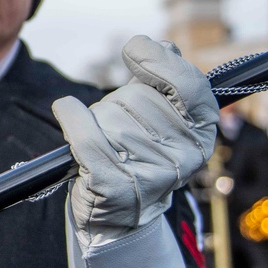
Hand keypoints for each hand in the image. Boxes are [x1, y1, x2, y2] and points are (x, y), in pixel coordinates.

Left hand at [53, 36, 217, 246]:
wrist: (115, 220)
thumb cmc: (135, 160)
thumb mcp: (160, 123)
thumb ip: (164, 85)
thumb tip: (165, 47)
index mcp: (200, 135)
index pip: (189, 86)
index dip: (160, 61)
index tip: (134, 48)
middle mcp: (182, 157)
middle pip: (137, 97)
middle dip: (118, 103)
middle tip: (117, 130)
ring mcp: (148, 173)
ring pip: (109, 114)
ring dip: (96, 118)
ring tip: (103, 144)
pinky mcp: (112, 185)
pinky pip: (85, 134)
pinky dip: (71, 116)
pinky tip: (67, 112)